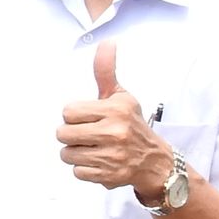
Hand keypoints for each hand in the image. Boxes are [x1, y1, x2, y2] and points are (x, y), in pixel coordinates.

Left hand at [57, 44, 173, 196]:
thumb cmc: (131, 124)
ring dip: (76, 153)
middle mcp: (115, 132)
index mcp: (115, 110)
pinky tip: (99, 162)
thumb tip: (107, 42)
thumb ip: (105, 71)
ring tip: (92, 148)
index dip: (74, 115)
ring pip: (67, 154)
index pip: (68, 111)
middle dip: (71, 134)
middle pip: (63, 133)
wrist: (154, 161)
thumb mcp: (121, 96)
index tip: (88, 118)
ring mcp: (112, 156)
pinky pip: (77, 172)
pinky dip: (84, 169)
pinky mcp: (109, 176)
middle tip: (87, 134)